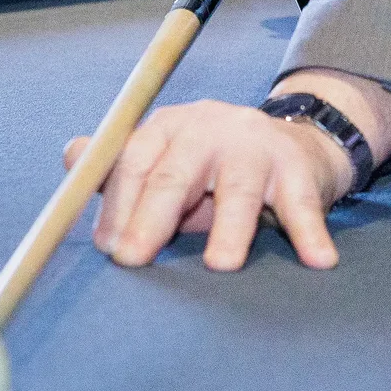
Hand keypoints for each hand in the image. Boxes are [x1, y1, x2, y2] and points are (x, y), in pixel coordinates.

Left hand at [60, 72, 390, 271]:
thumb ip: (119, 167)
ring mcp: (255, 146)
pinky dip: (310, 232)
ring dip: (230, 227)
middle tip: (134, 257)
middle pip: (176, 172)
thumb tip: (72, 156)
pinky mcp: (298, 167)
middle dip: (151, 217)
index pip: (134, 161)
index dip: (117, 204)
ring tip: (221, 263)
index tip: (107, 247)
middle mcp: (208, 129)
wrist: (295, 142)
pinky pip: (303, 203)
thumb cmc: (214, 165)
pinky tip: (318, 260)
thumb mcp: (165, 158)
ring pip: (239, 188)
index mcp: (169, 127)